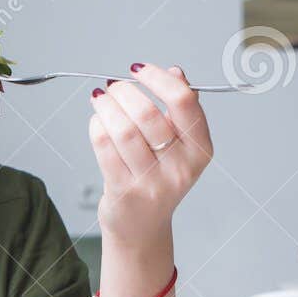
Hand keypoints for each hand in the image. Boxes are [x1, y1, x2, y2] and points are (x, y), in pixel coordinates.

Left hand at [89, 64, 213, 246]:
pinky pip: (104, 146)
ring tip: (102, 99)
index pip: (184, 101)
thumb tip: (174, 72)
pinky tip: (98, 121)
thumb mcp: (181, 145)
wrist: (144, 227)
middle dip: (124, 91)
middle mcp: (180, 167)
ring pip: (122, 129)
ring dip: (106, 106)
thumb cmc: (160, 177)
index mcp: (200, 149)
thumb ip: (181, 108)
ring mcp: (152, 182)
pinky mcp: (124, 191)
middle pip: (147, 114)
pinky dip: (97, 125)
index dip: (157, 78)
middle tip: (114, 86)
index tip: (139, 69)